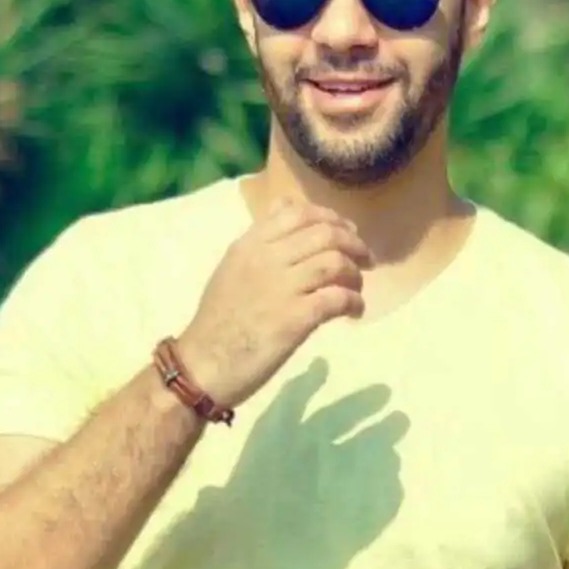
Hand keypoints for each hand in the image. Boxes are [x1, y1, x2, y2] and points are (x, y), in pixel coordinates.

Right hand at [176, 199, 372, 408]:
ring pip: (334, 263)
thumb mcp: (233, 266)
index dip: (331, 219)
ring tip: (356, 287)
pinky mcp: (294, 319)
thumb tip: (288, 204)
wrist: (203, 365)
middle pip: (324, 235)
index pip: (298, 213)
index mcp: (250, 244)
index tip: (347, 232)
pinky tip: (354, 311)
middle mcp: (266, 259)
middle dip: (353, 244)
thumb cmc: (218, 319)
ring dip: (355, 274)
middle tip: (364, 259)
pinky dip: (354, 302)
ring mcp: (281, 288)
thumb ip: (262, 236)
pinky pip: (337, 299)